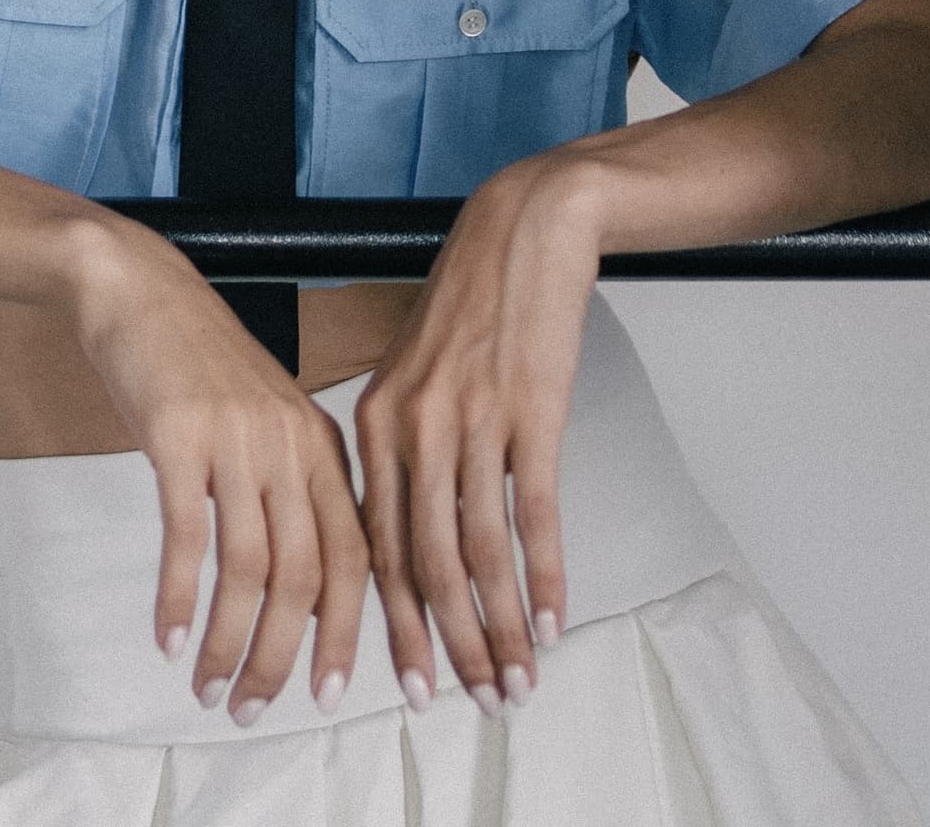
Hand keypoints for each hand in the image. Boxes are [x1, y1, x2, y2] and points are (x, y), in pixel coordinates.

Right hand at [68, 221, 370, 721]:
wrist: (140, 289)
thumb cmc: (200, 363)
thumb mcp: (266, 420)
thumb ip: (293, 493)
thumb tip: (302, 600)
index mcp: (322, 445)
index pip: (357, 558)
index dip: (348, 635)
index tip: (331, 697)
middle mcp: (290, 443)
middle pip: (305, 577)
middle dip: (282, 658)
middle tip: (252, 711)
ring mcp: (236, 437)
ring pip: (248, 568)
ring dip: (229, 643)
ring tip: (208, 689)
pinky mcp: (179, 434)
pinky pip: (187, 536)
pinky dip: (180, 598)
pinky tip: (169, 639)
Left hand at [352, 149, 601, 710]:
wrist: (522, 228)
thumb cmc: (472, 302)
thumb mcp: (415, 373)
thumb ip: (404, 449)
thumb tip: (408, 534)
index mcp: (375, 423)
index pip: (378, 548)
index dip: (398, 626)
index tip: (413, 685)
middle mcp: (414, 427)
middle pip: (426, 565)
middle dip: (451, 646)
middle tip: (476, 702)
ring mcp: (472, 419)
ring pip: (479, 550)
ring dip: (503, 626)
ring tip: (521, 678)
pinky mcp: (530, 409)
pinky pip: (534, 511)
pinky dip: (545, 574)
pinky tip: (554, 618)